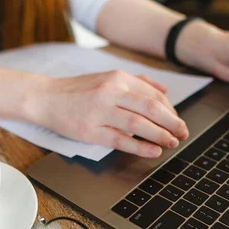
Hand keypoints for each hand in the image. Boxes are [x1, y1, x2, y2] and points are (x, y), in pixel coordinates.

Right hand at [31, 70, 188, 157]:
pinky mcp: (90, 130)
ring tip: (172, 143)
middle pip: (151, 108)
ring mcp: (100, 111)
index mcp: (118, 78)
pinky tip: (153, 151)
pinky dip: (140, 146)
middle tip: (183, 133)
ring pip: (138, 124)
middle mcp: (111, 91)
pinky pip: (120, 140)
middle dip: (172, 122)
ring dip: (160, 135)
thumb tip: (165, 89)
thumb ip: (137, 82)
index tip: (178, 121)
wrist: (45, 98)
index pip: (154, 94)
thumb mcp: (107, 77)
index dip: (171, 110)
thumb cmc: (76, 90)